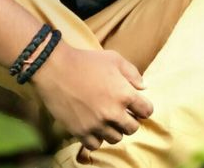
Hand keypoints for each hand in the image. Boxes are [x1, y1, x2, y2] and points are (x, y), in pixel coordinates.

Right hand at [31, 43, 152, 159]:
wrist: (56, 68)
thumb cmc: (86, 60)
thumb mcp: (114, 59)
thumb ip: (132, 73)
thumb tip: (143, 88)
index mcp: (124, 93)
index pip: (146, 111)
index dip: (143, 107)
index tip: (137, 105)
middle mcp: (113, 113)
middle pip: (133, 128)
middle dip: (130, 120)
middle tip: (121, 112)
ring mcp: (97, 124)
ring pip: (116, 138)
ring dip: (114, 129)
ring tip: (106, 118)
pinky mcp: (81, 132)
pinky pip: (96, 144)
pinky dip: (97, 137)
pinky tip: (94, 126)